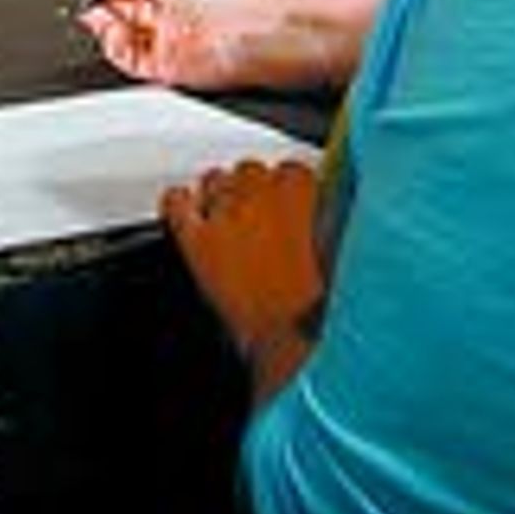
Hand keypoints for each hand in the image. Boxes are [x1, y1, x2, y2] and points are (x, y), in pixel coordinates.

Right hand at [75, 0, 291, 89]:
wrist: (252, 34)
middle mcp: (171, 15)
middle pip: (123, 16)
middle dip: (104, 11)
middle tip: (91, 8)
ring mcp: (170, 43)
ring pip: (124, 41)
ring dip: (108, 32)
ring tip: (104, 21)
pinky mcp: (169, 70)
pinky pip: (132, 62)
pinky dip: (117, 51)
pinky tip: (115, 37)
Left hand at [162, 155, 327, 389]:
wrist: (285, 343)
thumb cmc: (314, 310)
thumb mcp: (338, 256)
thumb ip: (330, 223)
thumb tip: (325, 212)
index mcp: (301, 196)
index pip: (292, 170)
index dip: (293, 192)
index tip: (295, 208)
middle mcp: (258, 196)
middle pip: (251, 170)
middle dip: (257, 192)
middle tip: (266, 222)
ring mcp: (223, 216)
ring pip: (215, 180)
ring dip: (224, 195)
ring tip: (234, 222)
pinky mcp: (194, 240)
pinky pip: (176, 203)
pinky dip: (182, 204)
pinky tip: (192, 215)